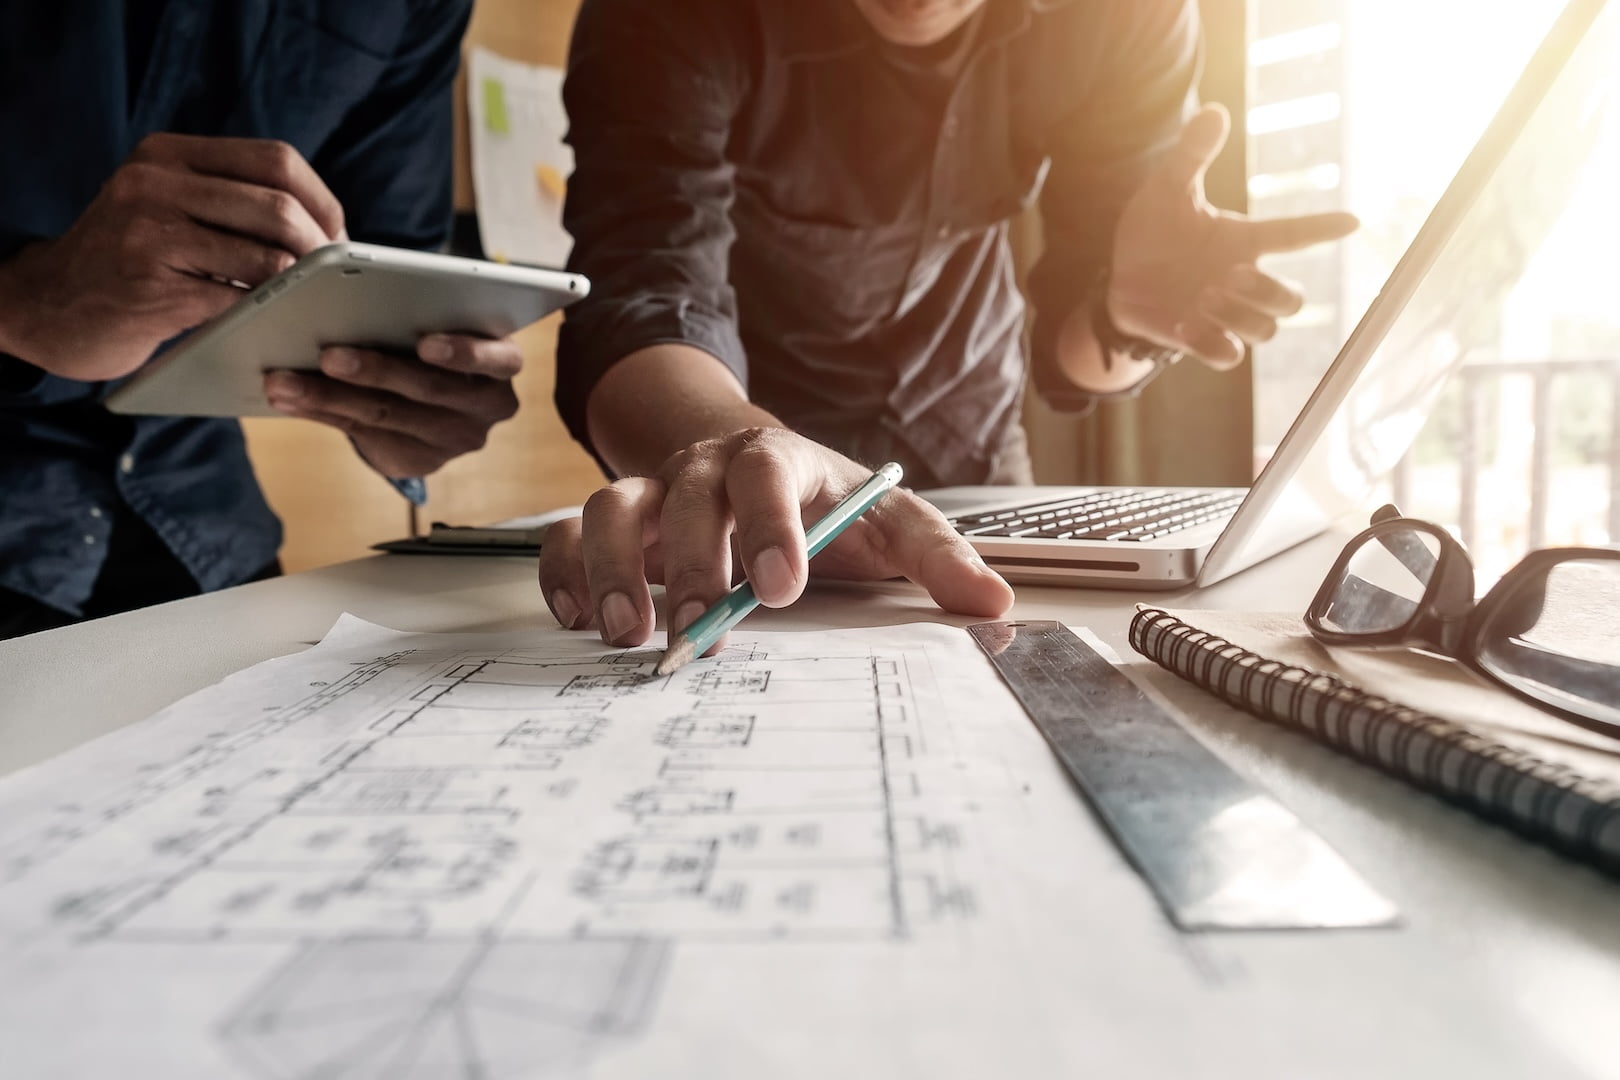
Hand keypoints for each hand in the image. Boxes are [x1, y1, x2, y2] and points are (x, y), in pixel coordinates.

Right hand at [0, 133, 343, 380]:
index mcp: (167, 155)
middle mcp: (154, 183)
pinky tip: (274, 324)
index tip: (340, 238)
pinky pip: (238, 302)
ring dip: (300, 288)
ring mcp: (148, 234)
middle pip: (278, 207)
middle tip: (335, 281)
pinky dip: (268, 315)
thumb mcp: (167, 209)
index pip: (275, 160)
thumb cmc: (128, 263)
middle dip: (322, 250)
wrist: (47, 306)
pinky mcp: (151, 289)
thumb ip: (229, 203)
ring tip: (308, 303)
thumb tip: (330, 230)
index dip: (322, 201)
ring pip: (266, 257)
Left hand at [263, 334, 520, 477]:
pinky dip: (321, 412)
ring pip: (386, 415)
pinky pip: (363, 434)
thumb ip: (419, 315)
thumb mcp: (442, 323)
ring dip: (328, 395)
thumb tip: (351, 300)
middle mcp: (486, 408)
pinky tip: (288, 398)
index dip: (464, 352)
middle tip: (328, 354)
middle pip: (428, 389)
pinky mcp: (420, 461)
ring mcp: (454, 439)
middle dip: (374, 370)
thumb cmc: (435, 340)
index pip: (499, 359)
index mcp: (502, 364)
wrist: (439, 398)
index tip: (426, 342)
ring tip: (284, 380)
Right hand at [537, 427, 1014, 646]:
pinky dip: (564, 571)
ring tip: (627, 635)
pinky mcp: (618, 523)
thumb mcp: (889, 526)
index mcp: (779, 459)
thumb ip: (939, 559)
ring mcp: (655, 491)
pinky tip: (579, 621)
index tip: (779, 589)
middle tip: (698, 630)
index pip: (768, 476)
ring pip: (611, 507)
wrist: (760, 467)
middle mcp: (708, 468)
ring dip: (613, 568)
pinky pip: (566, 534)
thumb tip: (996, 607)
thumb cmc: (829, 508)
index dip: (770, 527)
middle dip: (689, 564)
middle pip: (687, 497)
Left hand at [1107, 103, 1358, 368]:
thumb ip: (1191, 155)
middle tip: (1229, 276)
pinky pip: (1228, 355)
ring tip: (1201, 298)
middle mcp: (1242, 280)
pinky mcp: (1201, 340)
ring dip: (1241, 316)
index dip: (1322, 228)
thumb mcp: (1166, 189)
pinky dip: (1213, 344)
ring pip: (1266, 331)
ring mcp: (1224, 315)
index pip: (1294, 234)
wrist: (1119, 277)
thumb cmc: (1152, 231)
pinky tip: (1183, 325)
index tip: (1352, 221)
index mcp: (1242, 241)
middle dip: (1270, 293)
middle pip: (1291, 301)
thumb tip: (1215, 111)